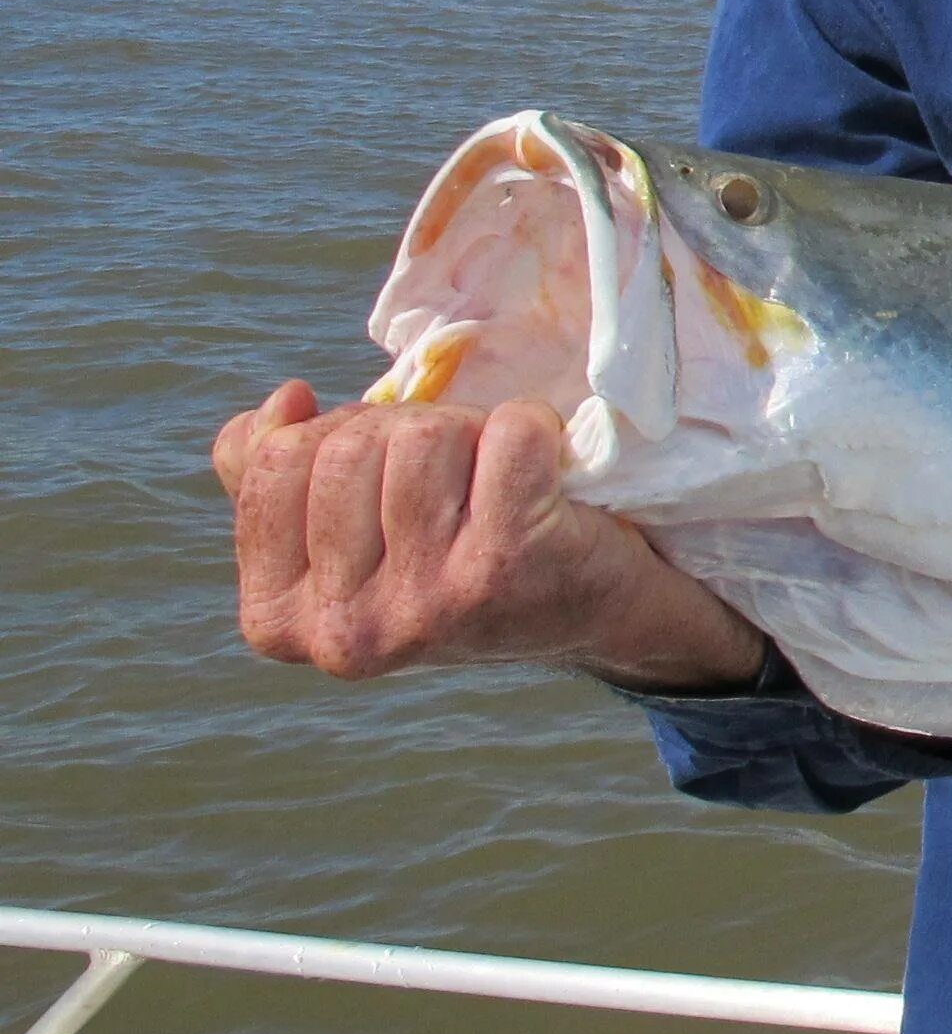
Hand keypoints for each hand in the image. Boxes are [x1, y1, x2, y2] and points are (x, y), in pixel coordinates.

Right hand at [214, 379, 766, 693]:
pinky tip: (545, 471)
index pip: (274, 460)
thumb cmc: (458, 558)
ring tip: (496, 477)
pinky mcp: (509, 565)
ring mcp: (426, 603)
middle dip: (408, 430)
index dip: (337, 434)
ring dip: (470, 430)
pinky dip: (534, 426)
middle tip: (456, 474)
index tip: (387, 469)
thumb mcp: (352, 538)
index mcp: (280, 622)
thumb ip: (279, 476)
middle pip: (348, 443)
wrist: (595, 612)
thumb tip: (282, 403)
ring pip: (423, 435)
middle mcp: (345, 629)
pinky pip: (510, 432)